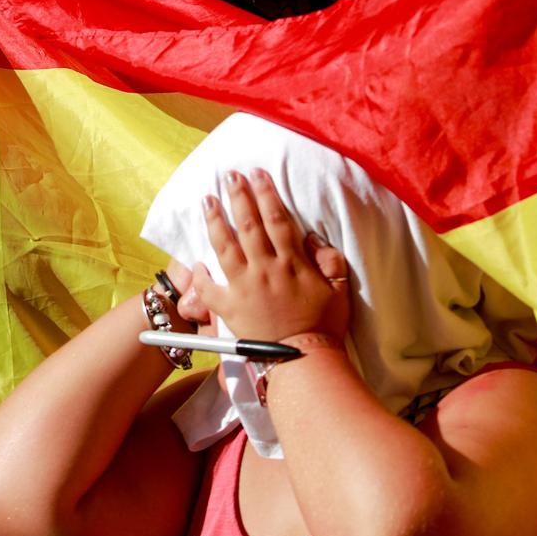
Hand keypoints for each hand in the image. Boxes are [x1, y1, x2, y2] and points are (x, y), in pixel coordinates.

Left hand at [194, 169, 350, 343]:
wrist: (302, 361)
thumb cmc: (324, 326)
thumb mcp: (339, 290)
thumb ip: (329, 261)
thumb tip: (313, 238)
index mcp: (291, 263)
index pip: (277, 219)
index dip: (266, 194)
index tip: (258, 174)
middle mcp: (265, 269)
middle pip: (248, 225)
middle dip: (238, 197)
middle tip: (229, 176)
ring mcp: (244, 287)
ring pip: (224, 246)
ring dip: (214, 220)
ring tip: (207, 200)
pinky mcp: (228, 308)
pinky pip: (209, 288)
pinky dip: (201, 274)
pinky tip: (196, 261)